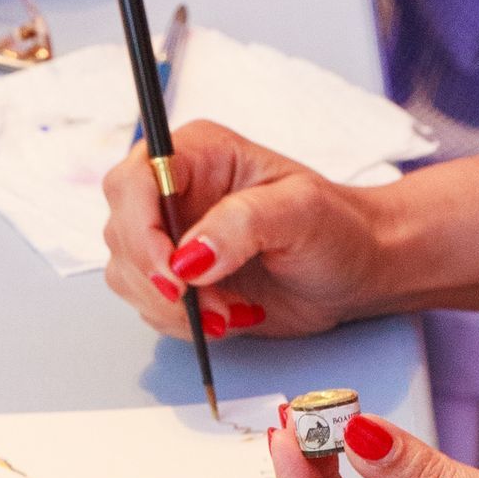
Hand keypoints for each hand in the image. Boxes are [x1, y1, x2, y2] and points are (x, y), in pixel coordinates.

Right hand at [103, 119, 397, 340]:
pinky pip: (150, 307)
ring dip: (176, 307)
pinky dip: (185, 323)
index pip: (134, 181)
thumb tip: (189, 257)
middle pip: (121, 232)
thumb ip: (242, 224)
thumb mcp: (301, 213)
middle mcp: (174, 191)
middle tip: (210, 304)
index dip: (141, 230)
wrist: (356, 270)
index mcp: (197, 154)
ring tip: (233, 310)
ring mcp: (171, 237)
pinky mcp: (177, 279)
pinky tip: (231, 315)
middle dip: (160, 279)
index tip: (174, 274)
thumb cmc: (338, 228)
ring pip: (128, 276)